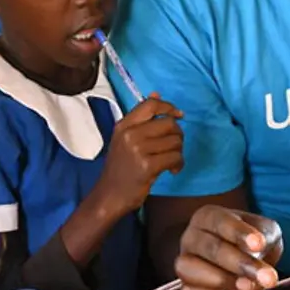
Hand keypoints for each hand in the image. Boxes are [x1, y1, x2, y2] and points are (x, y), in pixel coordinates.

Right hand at [95, 95, 183, 216]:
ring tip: (171, 161)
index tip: (179, 115)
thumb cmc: (120, 167)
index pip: (151, 105)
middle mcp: (130, 134)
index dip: (169, 107)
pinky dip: (178, 164)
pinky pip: (175, 157)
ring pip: (175, 141)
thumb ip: (141, 118)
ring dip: (179, 152)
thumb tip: (156, 94)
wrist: (110, 195)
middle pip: (168, 123)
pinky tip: (172, 170)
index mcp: (124, 125)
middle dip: (178, 135)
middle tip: (173, 147)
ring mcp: (138, 150)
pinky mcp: (147, 166)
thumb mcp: (124, 138)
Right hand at [175, 206, 283, 289]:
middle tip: (267, 277)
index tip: (259, 244)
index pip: (220, 221)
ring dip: (223, 279)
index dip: (239, 233)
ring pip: (192, 269)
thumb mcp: (263, 232)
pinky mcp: (186, 288)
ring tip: (249, 287)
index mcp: (207, 217)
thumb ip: (264, 235)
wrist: (242, 265)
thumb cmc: (249, 243)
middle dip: (240, 262)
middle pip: (210, 247)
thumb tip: (259, 247)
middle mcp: (191, 238)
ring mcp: (185, 263)